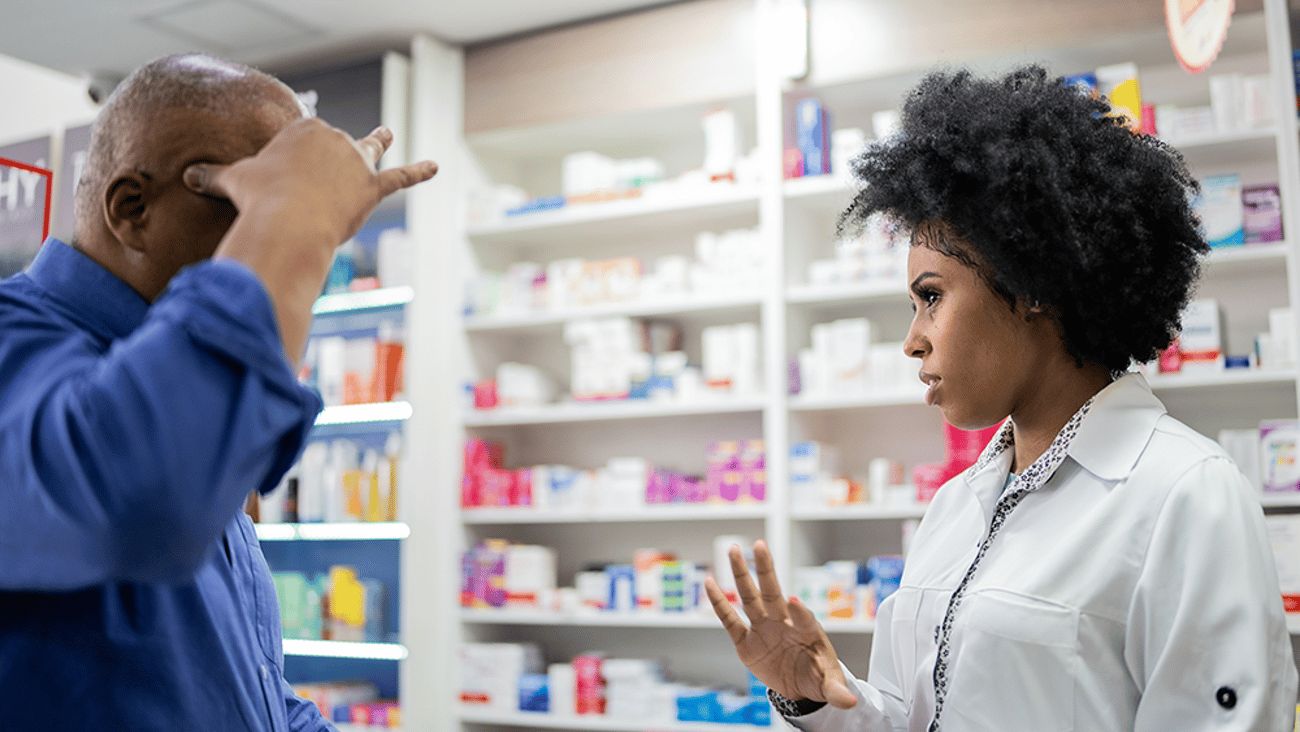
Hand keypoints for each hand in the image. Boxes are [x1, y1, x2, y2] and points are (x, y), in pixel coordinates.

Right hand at [183, 119, 436, 245]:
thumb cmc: (258, 198)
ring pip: (370, 150)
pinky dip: (418, 173)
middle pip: (336, 144)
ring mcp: (356, 163)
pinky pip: (400, 178)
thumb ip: (212, 176)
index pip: (306, 135)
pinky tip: (436, 167)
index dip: (297, 153)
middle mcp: (334, 139)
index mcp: (303, 130)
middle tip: (317, 178)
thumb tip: (184, 178)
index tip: (289, 166)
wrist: (287, 221)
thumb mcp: (231, 181)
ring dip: (378, 143)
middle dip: (329, 158)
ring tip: (387, 133)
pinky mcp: (373, 188)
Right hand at [705, 540, 856, 708]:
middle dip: (767, 569)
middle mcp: (783, 622)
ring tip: (734, 549)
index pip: (803, 618)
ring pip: (751, 597)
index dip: (799, 611)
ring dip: (742, 574)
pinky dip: (720, 602)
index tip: (793, 602)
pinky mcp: (745, 641)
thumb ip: (836, 690)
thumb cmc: (817, 676)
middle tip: (761, 545)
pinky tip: (710, 582)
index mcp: (806, 631)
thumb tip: (849, 703)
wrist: (799, 685)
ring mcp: (763, 628)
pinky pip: (730, 619)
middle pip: (773, 591)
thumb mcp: (829, 684)